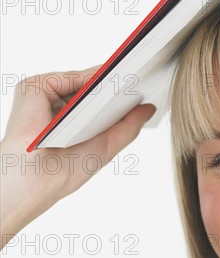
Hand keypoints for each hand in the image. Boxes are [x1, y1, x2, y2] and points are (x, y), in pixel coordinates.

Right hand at [1, 66, 155, 246]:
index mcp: (69, 122)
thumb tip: (149, 108)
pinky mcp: (34, 88)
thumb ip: (127, 126)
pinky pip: (70, 77)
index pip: (99, 101)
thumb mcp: (105, 147)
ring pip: (84, 80)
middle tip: (148, 77)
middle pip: (93, 88)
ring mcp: (44, 97)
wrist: (31, 181)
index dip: (122, 94)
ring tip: (136, 76)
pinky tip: (111, 79)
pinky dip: (92, 77)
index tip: (148, 86)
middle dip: (119, 84)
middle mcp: (56, 107)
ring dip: (110, 78)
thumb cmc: (61, 174)